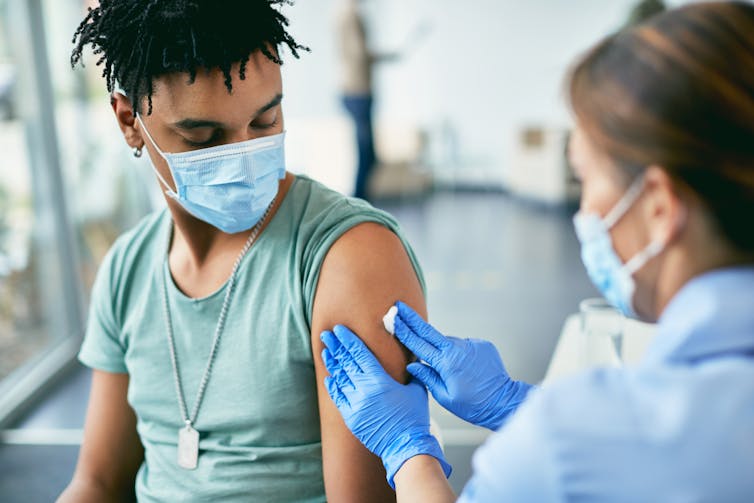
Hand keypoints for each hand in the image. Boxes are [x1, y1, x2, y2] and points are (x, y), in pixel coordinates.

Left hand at [321, 325, 451, 488]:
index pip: (359, 353)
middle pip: (345, 362)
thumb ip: (411, 372)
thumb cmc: (414, 417)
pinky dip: (333, 386)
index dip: (348, 340)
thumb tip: (411, 358)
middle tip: (326, 335)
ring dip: (332, 363)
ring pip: (339, 378)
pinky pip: (338, 397)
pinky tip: (329, 377)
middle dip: (335, 346)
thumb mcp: (417, 389)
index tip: (339, 330)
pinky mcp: (351, 417)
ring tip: (325, 352)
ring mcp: (355, 404)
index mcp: (380, 379)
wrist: (406, 445)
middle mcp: (364, 389)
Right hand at [393, 302, 532, 430]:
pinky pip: (464, 346)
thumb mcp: (444, 397)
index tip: (393, 318)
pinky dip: (460, 353)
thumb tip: (413, 365)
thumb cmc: (472, 405)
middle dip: (412, 319)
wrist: (502, 402)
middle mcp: (458, 349)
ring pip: (448, 342)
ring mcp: (471, 344)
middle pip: (429, 331)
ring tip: (453, 371)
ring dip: (442, 349)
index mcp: (446, 363)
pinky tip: (467, 369)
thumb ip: (427, 377)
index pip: (419, 344)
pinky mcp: (482, 344)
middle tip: (399, 306)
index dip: (404, 330)